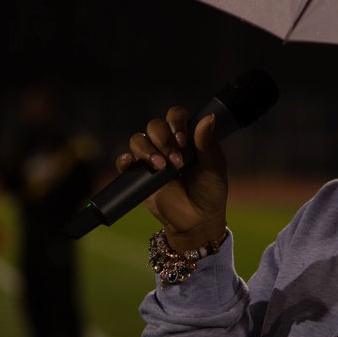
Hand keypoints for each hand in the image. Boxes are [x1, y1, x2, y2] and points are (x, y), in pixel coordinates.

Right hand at [115, 106, 227, 249]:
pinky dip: (123, 160)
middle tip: (176, 161)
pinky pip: (123, 163)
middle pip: (154, 125)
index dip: (176, 122)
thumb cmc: (209, 191)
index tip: (183, 141)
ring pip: (138, 140)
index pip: (175, 115)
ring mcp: (150, 159)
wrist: (197, 220)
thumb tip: (208, 117)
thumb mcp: (214, 167)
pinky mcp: (138, 176)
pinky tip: (130, 163)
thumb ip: (208, 143)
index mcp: (185, 137)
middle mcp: (166, 144)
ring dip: (148, 150)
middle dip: (164, 140)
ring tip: (161, 167)